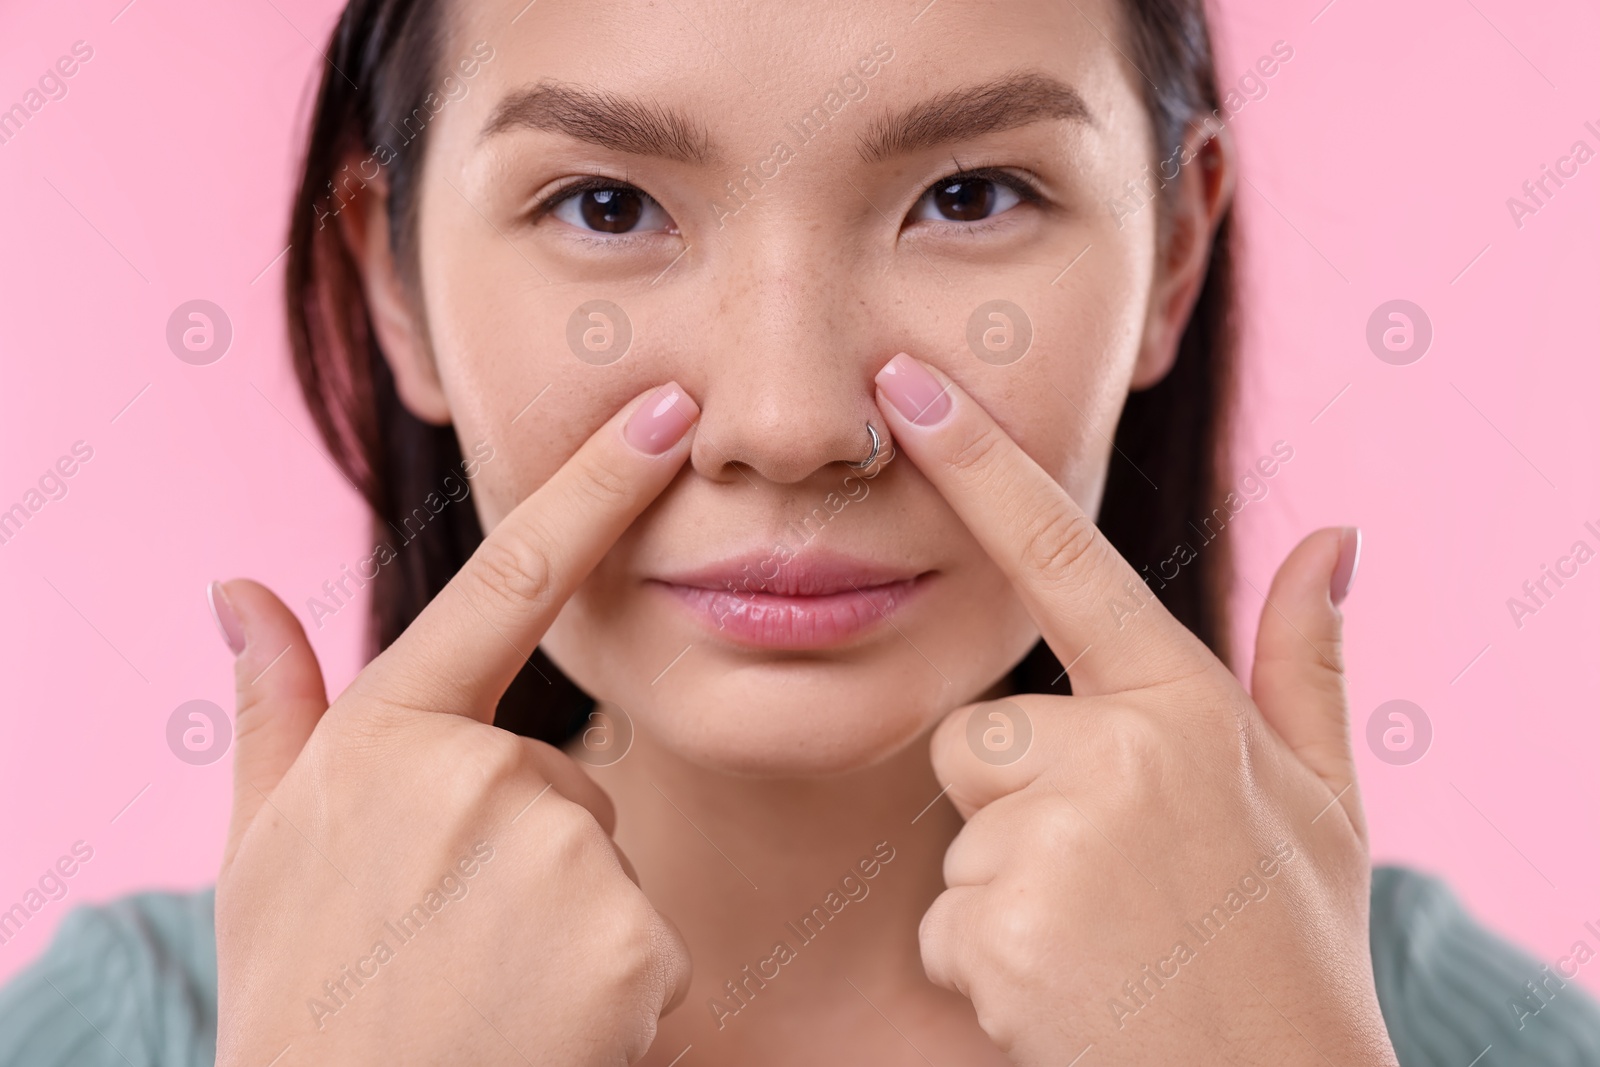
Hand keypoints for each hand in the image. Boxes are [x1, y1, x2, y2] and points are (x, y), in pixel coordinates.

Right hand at [213, 384, 699, 1066]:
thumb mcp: (260, 849)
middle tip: (445, 934)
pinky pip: (642, 930)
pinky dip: (606, 980)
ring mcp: (555, 854)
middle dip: (523, 839)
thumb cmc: (301, 996)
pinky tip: (539, 1022)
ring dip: (560, 910)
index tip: (667, 412)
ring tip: (481, 983)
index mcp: (388, 736)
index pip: (508, 580)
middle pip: (560, 772)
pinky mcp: (628, 938)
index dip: (596, 485)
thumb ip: (274, 709)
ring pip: (598, 851)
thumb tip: (237, 587)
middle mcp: (476, 774)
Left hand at [874, 354, 1396, 1066]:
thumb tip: (1333, 537)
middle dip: (1018, 804)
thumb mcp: (1322, 804)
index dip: (981, 464)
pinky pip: (946, 920)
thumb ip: (1306, 666)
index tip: (909, 382)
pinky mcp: (996, 927)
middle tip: (1111, 882)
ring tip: (1100, 940)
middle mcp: (1119, 753)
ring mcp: (1054, 841)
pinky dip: (990, 961)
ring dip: (1007, 887)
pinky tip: (1068, 990)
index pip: (1065, 558)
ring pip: (963, 830)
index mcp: (1185, 707)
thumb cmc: (1293, 950)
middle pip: (976, 737)